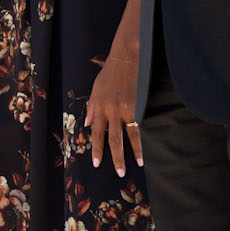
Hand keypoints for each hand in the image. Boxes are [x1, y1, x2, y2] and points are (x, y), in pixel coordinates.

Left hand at [87, 54, 141, 175]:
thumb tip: (86, 124)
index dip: (96, 149)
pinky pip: (137, 128)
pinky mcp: (136, 106)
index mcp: (98, 106)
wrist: (126, 58)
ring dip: (129, 154)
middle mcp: (109, 110)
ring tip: (133, 167)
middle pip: (110, 139)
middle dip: (112, 157)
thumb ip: (91, 107)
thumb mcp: (95, 88)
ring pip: (124, 137)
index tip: (96, 163)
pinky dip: (140, 143)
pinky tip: (143, 153)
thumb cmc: (110, 72)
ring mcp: (123, 109)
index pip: (96, 132)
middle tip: (117, 172)